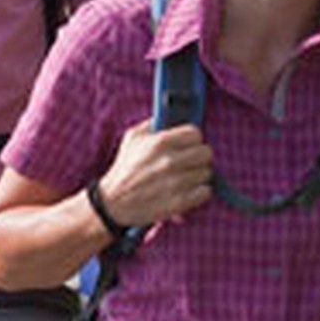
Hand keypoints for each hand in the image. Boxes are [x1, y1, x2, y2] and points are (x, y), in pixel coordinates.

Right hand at [95, 122, 212, 231]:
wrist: (113, 203)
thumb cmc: (124, 169)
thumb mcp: (132, 138)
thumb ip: (152, 124)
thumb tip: (170, 117)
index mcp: (160, 142)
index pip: (195, 133)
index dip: (192, 138)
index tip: (187, 144)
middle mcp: (169, 161)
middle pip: (206, 152)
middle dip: (199, 156)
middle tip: (190, 161)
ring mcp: (175, 183)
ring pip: (206, 173)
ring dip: (198, 175)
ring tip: (186, 178)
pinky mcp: (179, 202)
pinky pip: (205, 192)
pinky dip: (199, 192)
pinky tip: (188, 191)